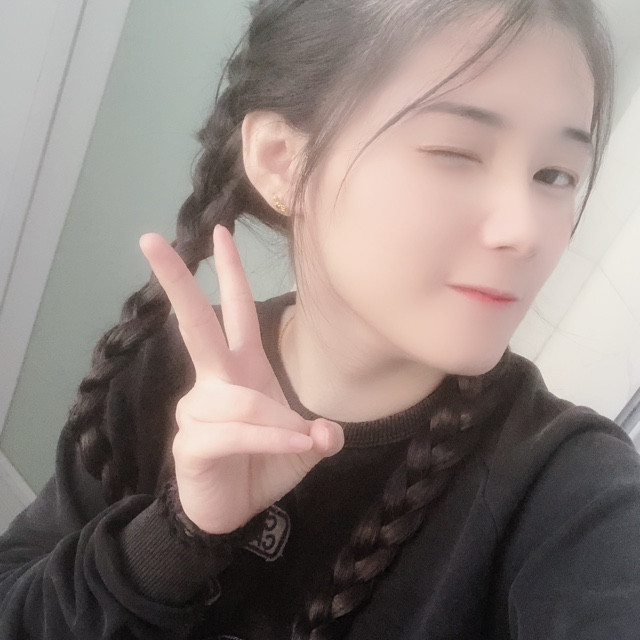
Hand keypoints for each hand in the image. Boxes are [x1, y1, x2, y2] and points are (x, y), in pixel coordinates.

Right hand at [139, 225, 343, 533]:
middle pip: (196, 325)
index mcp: (241, 369)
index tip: (221, 232)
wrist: (231, 513)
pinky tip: (293, 446)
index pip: (234, 313)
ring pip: (243, 401)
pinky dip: (271, 438)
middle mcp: (214, 382)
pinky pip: (237, 432)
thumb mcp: (303, 449)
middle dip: (177, 281)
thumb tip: (325, 433)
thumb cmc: (263, 467)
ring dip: (280, 422)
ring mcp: (197, 410)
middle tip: (149, 238)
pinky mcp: (192, 443)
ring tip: (300, 442)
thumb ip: (319, 436)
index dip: (230, 274)